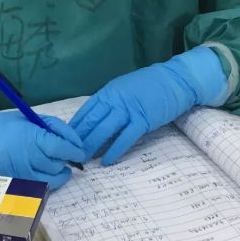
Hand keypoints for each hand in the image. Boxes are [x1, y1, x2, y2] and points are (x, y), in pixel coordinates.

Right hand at [0, 99, 84, 189]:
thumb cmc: (8, 126)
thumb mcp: (33, 118)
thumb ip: (56, 128)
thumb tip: (76, 144)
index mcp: (32, 138)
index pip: (61, 149)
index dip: (74, 151)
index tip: (79, 152)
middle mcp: (27, 159)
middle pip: (57, 166)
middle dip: (64, 161)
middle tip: (62, 155)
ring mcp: (21, 175)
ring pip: (52, 180)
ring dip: (59, 173)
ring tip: (56, 166)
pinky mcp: (15, 186)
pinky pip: (39, 188)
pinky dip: (47, 181)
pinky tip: (45, 173)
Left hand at [70, 46, 227, 165]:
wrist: (176, 79)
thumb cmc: (150, 86)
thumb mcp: (124, 89)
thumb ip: (110, 102)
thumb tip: (95, 120)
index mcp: (108, 92)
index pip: (85, 111)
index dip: (74, 127)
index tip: (63, 139)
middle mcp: (115, 99)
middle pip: (91, 122)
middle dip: (78, 139)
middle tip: (67, 154)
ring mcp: (129, 109)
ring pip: (104, 130)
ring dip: (92, 146)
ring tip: (82, 160)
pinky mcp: (143, 119)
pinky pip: (125, 137)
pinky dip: (115, 149)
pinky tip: (106, 161)